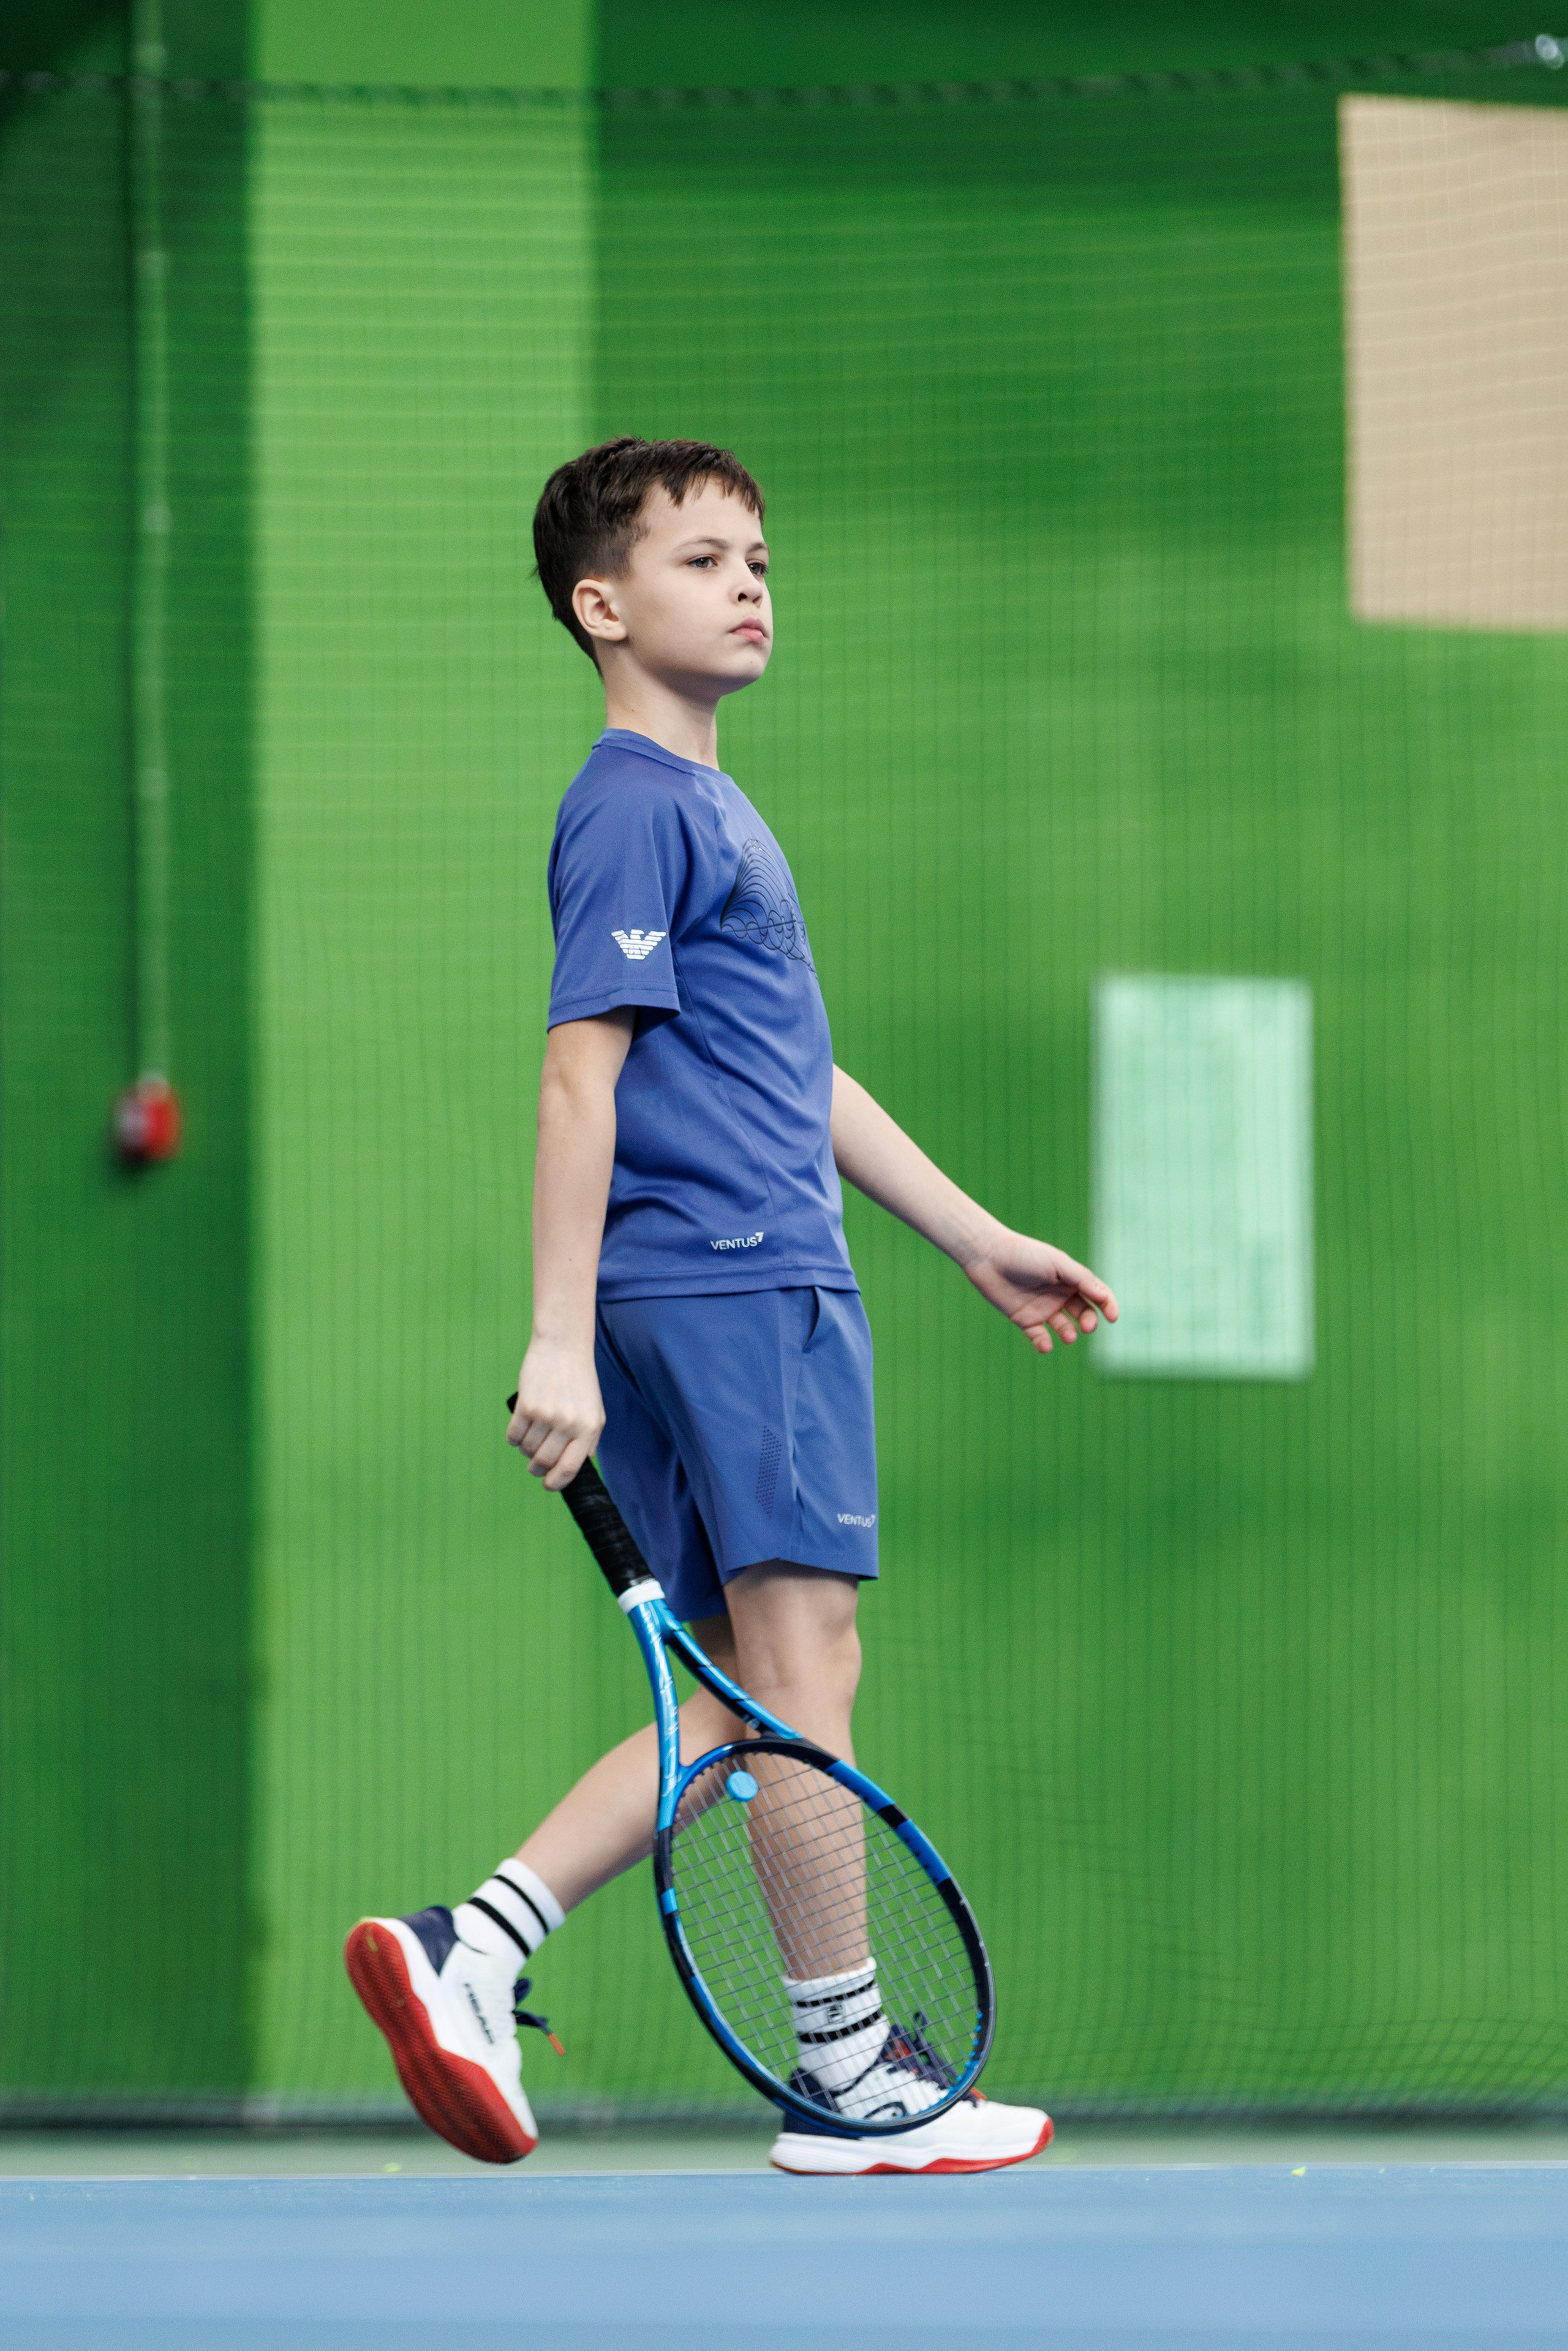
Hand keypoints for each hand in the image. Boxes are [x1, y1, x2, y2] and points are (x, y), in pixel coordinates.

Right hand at [506, 1337, 604, 1489]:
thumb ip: (589, 1440)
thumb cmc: (580, 1382)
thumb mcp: (595, 1411)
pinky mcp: (527, 1406)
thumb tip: (577, 1466)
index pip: (571, 1468)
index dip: (557, 1483)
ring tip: (531, 1437)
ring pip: (527, 1450)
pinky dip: (513, 1438)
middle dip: (536, 1469)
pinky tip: (519, 1429)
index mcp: (588, 1429)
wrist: (563, 1347)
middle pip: (544, 1462)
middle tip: (534, 1466)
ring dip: (525, 1449)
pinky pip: (513, 1436)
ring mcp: (547, 1415)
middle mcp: (569, 1424)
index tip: (548, 1485)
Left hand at [962, 1226, 1118, 1355]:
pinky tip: (1045, 1345)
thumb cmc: (1025, 1254)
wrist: (988, 1257)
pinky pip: (1038, 1336)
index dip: (1108, 1305)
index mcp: (1071, 1278)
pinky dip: (1044, 1344)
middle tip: (1087, 1327)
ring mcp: (1042, 1308)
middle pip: (1084, 1313)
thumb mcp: (1057, 1263)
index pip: (1097, 1294)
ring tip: (1069, 1336)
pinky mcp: (1024, 1319)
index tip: (1113, 1317)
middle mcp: (1059, 1294)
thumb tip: (1104, 1296)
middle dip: (1090, 1321)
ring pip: (1064, 1328)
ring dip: (1069, 1334)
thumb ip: (1081, 1279)